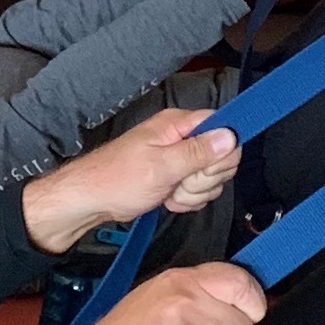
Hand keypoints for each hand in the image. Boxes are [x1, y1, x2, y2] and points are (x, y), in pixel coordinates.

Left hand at [25, 108, 238, 249]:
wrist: (94, 199)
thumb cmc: (117, 179)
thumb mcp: (161, 166)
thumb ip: (198, 152)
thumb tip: (230, 136)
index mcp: (177, 125)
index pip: (223, 128)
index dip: (220, 153)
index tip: (202, 169)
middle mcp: (181, 137)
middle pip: (221, 156)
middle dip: (205, 178)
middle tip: (180, 183)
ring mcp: (179, 157)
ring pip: (211, 177)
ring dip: (194, 192)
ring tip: (170, 191)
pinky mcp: (177, 175)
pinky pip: (199, 189)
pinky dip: (187, 199)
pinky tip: (169, 199)